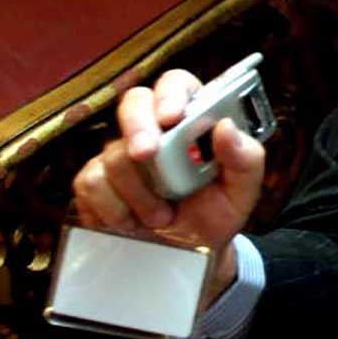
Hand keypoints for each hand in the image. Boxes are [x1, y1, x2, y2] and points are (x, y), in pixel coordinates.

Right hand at [71, 69, 264, 306]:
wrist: (191, 254)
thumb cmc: (218, 212)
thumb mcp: (243, 190)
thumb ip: (246, 158)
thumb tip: (226, 127)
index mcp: (192, 121)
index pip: (177, 84)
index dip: (171, 94)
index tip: (172, 117)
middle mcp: (154, 130)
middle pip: (133, 102)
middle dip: (138, 128)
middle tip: (148, 155)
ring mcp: (120, 154)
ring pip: (114, 154)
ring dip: (140, 192)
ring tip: (163, 215)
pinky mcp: (96, 182)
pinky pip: (91, 184)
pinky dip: (114, 208)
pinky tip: (133, 221)